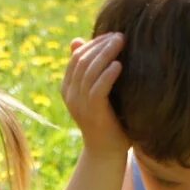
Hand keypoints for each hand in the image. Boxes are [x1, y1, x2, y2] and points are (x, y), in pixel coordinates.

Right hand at [62, 34, 130, 156]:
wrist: (106, 153)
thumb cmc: (108, 121)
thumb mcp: (100, 93)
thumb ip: (95, 72)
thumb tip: (90, 44)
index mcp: (68, 88)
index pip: (77, 57)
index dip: (94, 43)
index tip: (112, 35)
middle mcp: (70, 95)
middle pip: (81, 60)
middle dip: (101, 44)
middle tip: (120, 35)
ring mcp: (80, 104)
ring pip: (89, 71)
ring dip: (106, 53)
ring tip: (122, 42)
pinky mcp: (93, 113)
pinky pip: (98, 89)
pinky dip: (108, 74)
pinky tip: (119, 65)